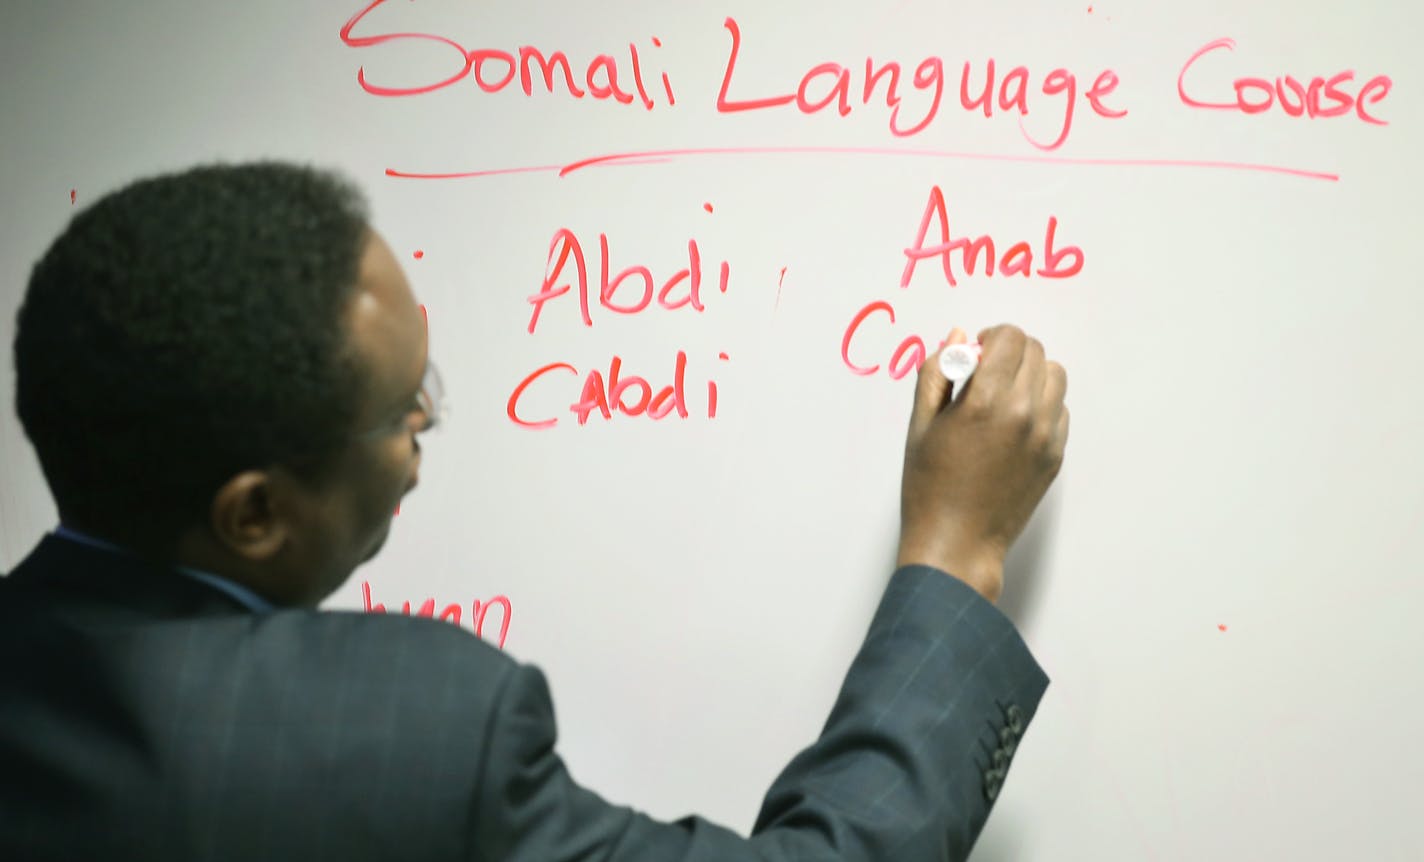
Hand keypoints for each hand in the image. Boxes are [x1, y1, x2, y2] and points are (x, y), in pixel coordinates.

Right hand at [897, 325, 1068, 601]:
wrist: (957, 543)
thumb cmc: (929, 488)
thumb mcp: (920, 426)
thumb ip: (936, 374)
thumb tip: (957, 339)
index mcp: (984, 402)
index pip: (1010, 338)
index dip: (991, 337)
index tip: (975, 353)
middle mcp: (1023, 414)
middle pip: (1035, 352)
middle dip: (1009, 352)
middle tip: (985, 374)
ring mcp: (1045, 436)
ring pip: (1054, 376)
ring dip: (1030, 374)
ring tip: (1003, 395)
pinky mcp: (1055, 456)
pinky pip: (1060, 409)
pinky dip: (1041, 404)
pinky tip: (1014, 423)